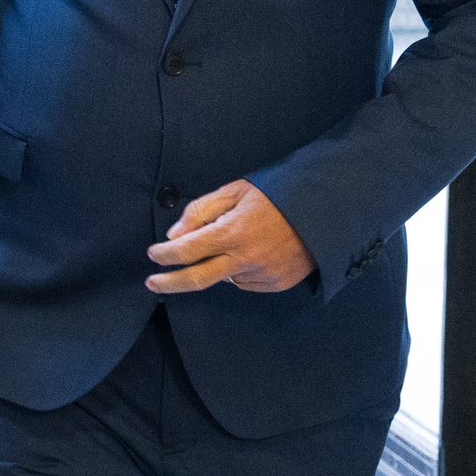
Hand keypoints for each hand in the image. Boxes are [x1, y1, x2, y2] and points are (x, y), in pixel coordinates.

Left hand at [145, 179, 315, 293]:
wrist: (324, 211)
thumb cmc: (276, 195)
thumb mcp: (236, 191)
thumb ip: (201, 210)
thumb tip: (174, 235)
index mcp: (233, 231)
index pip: (187, 250)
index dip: (165, 254)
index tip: (153, 255)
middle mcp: (245, 258)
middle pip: (197, 279)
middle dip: (169, 283)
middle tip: (151, 283)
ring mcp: (262, 275)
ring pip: (223, 278)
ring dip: (216, 266)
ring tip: (235, 242)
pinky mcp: (275, 284)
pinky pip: (244, 282)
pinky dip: (237, 271)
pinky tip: (251, 252)